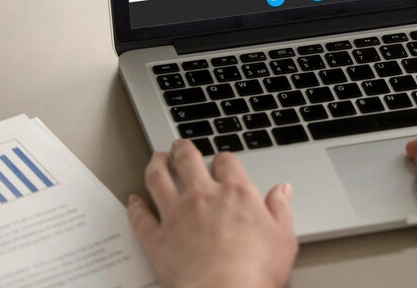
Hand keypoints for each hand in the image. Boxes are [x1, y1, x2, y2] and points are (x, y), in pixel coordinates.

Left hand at [127, 140, 297, 287]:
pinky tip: (133, 200)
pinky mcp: (157, 239)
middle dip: (183, 150)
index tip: (221, 161)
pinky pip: (140, 217)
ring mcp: (177, 215)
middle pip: (188, 161)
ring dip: (155, 165)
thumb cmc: (255, 271)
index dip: (222, 159)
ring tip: (156, 159)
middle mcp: (204, 197)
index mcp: (236, 193)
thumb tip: (283, 190)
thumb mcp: (283, 237)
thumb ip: (281, 209)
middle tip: (180, 146)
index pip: (226, 162)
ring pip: (158, 179)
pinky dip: (134, 206)